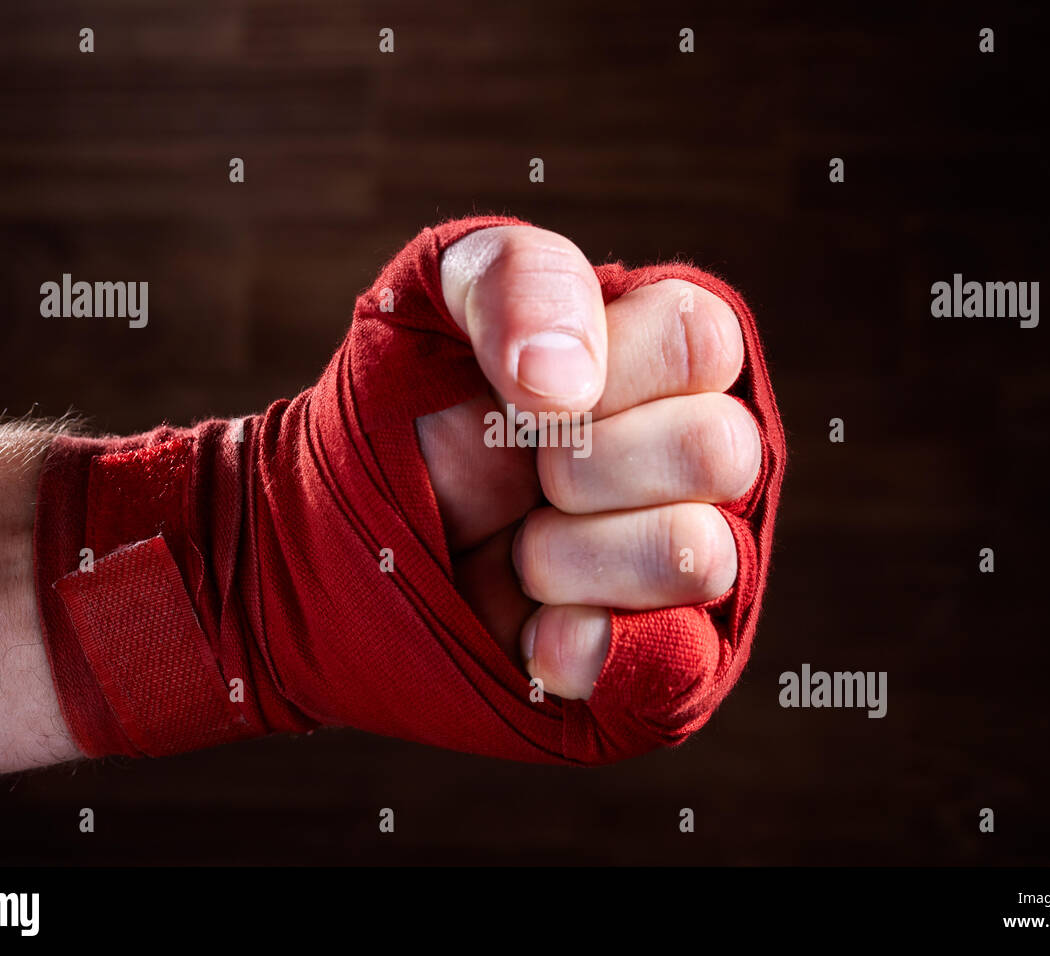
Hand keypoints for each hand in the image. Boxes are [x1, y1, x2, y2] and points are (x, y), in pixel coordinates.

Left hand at [417, 226, 760, 699]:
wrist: (331, 536)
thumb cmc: (403, 408)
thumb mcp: (436, 297)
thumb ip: (518, 279)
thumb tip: (566, 381)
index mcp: (665, 361)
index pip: (705, 340)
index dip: (612, 367)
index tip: (525, 393)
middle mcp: (694, 464)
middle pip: (718, 450)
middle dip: (583, 467)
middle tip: (523, 474)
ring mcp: (686, 569)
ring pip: (702, 555)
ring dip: (571, 557)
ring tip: (517, 552)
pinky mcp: (659, 664)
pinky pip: (677, 660)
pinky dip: (582, 647)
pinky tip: (529, 632)